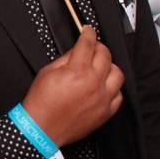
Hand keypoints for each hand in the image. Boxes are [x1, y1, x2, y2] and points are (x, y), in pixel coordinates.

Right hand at [20, 26, 123, 146]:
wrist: (41, 128)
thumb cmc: (42, 103)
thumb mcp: (48, 71)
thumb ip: (66, 58)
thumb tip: (77, 50)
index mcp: (77, 72)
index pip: (88, 44)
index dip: (88, 33)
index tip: (89, 31)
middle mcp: (93, 84)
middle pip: (105, 55)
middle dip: (98, 47)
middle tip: (92, 47)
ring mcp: (102, 99)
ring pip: (117, 74)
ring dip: (109, 66)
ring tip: (100, 67)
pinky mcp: (105, 112)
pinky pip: (118, 95)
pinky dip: (112, 88)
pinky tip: (103, 86)